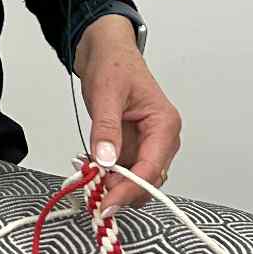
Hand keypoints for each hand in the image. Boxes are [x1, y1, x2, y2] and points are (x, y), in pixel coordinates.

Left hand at [74, 17, 182, 212]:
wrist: (106, 49)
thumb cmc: (114, 63)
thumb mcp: (106, 93)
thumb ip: (106, 128)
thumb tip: (105, 160)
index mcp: (164, 124)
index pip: (152, 169)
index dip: (129, 190)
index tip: (106, 204)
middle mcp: (161, 138)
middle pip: (147, 180)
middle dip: (121, 191)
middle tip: (93, 196)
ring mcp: (147, 144)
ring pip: (136, 180)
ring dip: (113, 186)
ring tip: (88, 179)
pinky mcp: (133, 146)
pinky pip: (123, 171)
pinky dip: (107, 176)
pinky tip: (90, 170)